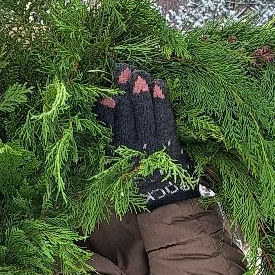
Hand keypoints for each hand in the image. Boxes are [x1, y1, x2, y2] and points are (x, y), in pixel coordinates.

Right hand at [95, 64, 196, 207]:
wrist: (166, 206)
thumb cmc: (141, 182)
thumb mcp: (117, 164)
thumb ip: (110, 134)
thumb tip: (106, 102)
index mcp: (117, 157)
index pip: (109, 127)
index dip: (106, 109)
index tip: (104, 92)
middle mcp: (132, 151)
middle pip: (126, 115)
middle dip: (124, 90)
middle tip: (123, 68)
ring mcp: (152, 148)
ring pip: (145, 114)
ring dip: (142, 91)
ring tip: (140, 72)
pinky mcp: (171, 147)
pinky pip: (165, 120)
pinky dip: (162, 102)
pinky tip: (159, 85)